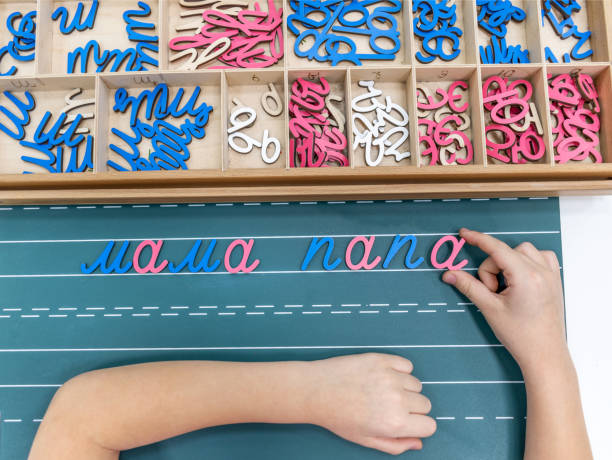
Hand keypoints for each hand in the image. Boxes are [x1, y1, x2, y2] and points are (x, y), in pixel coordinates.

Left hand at [306, 353, 435, 454]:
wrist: (316, 390)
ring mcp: (390, 377)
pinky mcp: (382, 360)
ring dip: (405, 388)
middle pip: (425, 404)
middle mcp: (397, 399)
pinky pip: (406, 365)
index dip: (418, 425)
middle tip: (389, 406)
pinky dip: (400, 370)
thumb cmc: (338, 417)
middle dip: (412, 408)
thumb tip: (417, 442)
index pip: (430, 425)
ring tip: (382, 391)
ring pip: (417, 384)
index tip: (406, 422)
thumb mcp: (366, 440)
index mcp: (395, 423)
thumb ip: (395, 445)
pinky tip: (383, 376)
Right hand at [442, 228, 567, 374]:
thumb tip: (449, 274)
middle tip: (492, 293)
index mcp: (525, 276)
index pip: (496, 248)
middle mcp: (541, 271)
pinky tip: (520, 279)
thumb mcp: (489, 308)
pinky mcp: (555, 280)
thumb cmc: (520, 335)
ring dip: (509, 263)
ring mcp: (551, 275)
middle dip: (492, 270)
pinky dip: (526, 262)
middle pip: (505, 252)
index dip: (477, 239)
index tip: (464, 233)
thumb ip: (468, 286)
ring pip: (523, 251)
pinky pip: (540, 257)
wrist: (545, 354)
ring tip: (506, 288)